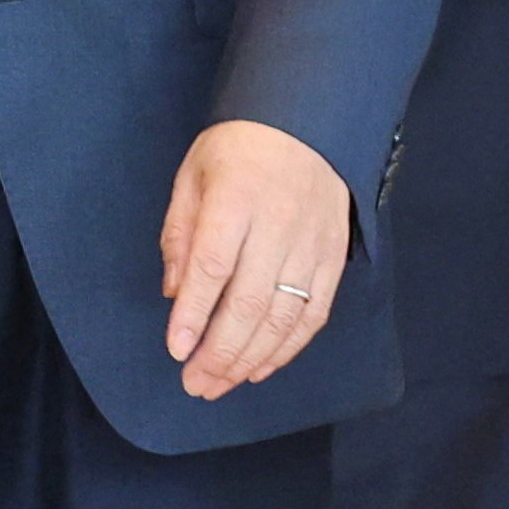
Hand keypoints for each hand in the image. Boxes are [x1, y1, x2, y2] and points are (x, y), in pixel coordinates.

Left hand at [159, 119, 349, 399]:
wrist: (307, 125)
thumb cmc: (237, 150)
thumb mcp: (192, 176)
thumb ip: (181, 234)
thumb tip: (173, 293)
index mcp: (236, 200)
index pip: (214, 268)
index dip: (194, 314)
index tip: (176, 350)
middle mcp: (279, 227)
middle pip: (250, 303)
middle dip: (220, 352)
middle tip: (195, 384)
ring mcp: (313, 246)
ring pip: (284, 317)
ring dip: (250, 358)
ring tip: (220, 384)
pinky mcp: (334, 259)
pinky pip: (314, 314)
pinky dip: (288, 348)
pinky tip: (260, 367)